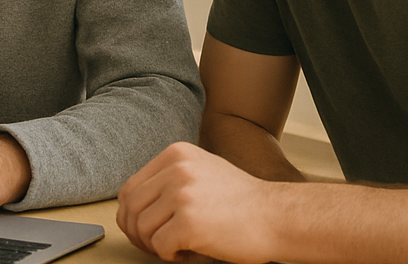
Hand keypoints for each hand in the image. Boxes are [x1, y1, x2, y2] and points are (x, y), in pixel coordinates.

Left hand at [117, 142, 273, 262]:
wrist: (277, 216)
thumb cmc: (242, 201)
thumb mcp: (202, 171)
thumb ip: (171, 179)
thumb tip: (134, 203)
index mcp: (176, 154)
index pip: (131, 187)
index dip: (131, 214)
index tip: (142, 229)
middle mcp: (176, 169)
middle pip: (130, 208)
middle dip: (136, 233)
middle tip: (153, 245)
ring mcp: (181, 194)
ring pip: (142, 228)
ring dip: (155, 245)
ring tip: (177, 246)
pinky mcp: (188, 221)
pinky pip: (159, 246)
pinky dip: (170, 255)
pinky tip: (188, 251)